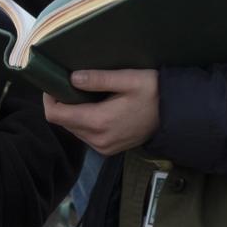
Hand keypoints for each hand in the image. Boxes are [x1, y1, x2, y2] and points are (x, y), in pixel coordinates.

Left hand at [43, 69, 160, 155]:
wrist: (176, 115)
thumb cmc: (154, 92)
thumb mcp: (128, 79)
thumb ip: (99, 79)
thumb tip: (72, 77)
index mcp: (98, 122)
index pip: (56, 115)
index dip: (49, 99)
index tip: (53, 83)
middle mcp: (97, 139)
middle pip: (63, 122)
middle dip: (61, 104)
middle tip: (68, 84)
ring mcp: (103, 147)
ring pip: (73, 129)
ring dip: (72, 113)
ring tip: (82, 94)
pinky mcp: (108, 149)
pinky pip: (85, 135)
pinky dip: (83, 121)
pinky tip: (94, 107)